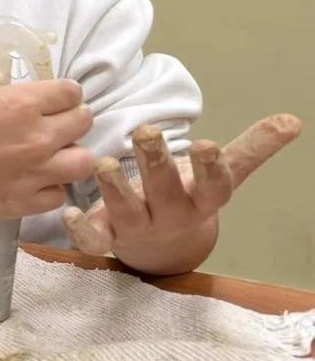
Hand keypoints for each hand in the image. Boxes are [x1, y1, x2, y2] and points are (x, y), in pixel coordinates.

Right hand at [0, 77, 94, 217]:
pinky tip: (34, 180)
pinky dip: (51, 186)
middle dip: (73, 117)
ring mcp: (32, 176)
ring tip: (53, 153)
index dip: (63, 92)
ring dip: (71, 154)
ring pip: (83, 163)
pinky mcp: (20, 204)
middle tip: (56, 120)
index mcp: (21, 104)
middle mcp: (36, 139)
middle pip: (83, 123)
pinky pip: (57, 197)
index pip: (70, 93)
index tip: (55, 96)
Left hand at [63, 115, 302, 256]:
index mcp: (200, 199)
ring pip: (127, 212)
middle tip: (145, 133)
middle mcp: (170, 215)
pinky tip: (69, 212)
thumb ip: (251, 148)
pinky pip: (94, 239)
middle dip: (155, 164)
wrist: (161, 240)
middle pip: (164, 192)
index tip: (207, 144)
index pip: (212, 186)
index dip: (211, 168)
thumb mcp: (219, 171)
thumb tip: (293, 120)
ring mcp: (137, 227)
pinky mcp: (107, 235)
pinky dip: (81, 230)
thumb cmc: (187, 191)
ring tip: (104, 164)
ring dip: (115, 190)